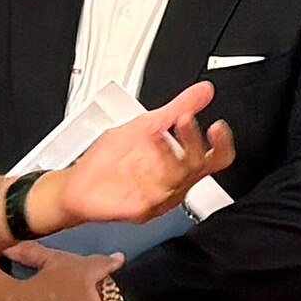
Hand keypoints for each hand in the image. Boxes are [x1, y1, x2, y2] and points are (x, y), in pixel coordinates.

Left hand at [41, 82, 232, 227]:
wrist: (78, 183)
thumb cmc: (111, 159)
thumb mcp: (146, 124)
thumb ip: (178, 107)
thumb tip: (204, 91)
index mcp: (181, 163)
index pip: (216, 158)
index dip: (222, 143)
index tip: (217, 126)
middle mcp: (174, 182)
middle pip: (201, 168)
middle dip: (194, 141)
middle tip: (184, 120)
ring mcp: (160, 197)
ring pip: (179, 180)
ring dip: (169, 154)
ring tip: (156, 134)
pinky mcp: (143, 209)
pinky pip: (155, 195)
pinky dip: (149, 174)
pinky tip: (140, 159)